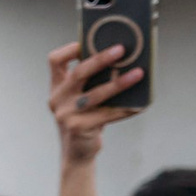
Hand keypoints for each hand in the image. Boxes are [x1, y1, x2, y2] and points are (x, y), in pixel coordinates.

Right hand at [47, 39, 143, 167]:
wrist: (77, 152)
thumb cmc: (85, 118)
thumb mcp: (81, 98)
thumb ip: (92, 81)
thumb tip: (124, 60)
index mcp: (57, 87)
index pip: (55, 61)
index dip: (70, 49)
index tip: (89, 42)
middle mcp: (57, 99)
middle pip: (78, 73)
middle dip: (100, 59)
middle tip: (121, 50)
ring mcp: (66, 114)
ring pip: (95, 94)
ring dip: (119, 83)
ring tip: (138, 74)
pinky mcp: (78, 128)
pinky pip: (107, 114)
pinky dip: (125, 109)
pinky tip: (140, 105)